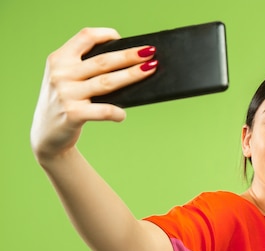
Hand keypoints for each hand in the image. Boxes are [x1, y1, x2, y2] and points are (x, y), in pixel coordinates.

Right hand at [30, 27, 156, 160]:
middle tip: (150, 52)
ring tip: (150, 70)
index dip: (106, 34)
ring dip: (132, 75)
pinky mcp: (73, 114)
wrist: (46, 134)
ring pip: (107, 82)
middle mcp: (61, 74)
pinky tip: (123, 115)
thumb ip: (86, 69)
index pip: (85, 37)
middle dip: (130, 55)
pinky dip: (117, 112)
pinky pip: (103, 110)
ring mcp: (66, 94)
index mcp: (59, 59)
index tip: (123, 38)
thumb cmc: (66, 102)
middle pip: (103, 61)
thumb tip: (128, 63)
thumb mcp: (66, 79)